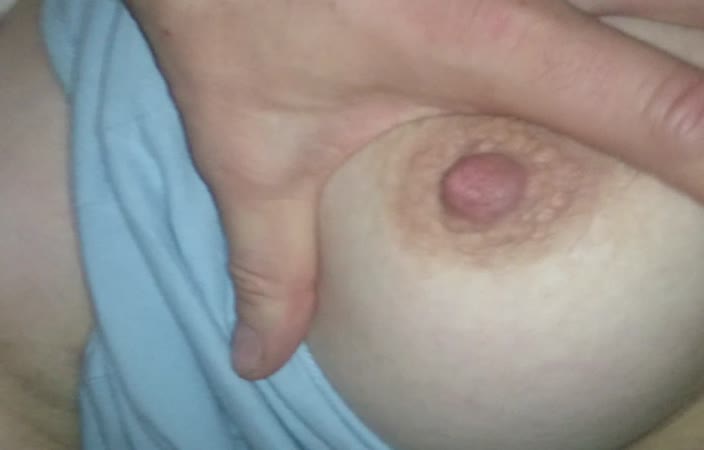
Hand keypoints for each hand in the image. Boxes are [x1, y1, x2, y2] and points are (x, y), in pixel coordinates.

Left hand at [126, 0, 703, 378]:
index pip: (638, 100)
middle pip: (684, 4)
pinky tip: (625, 26)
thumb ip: (274, 267)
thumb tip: (264, 358)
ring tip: (679, 62)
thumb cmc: (224, 24)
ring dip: (679, 21)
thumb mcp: (251, 156)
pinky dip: (629, 0)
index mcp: (476, 42)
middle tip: (696, 121)